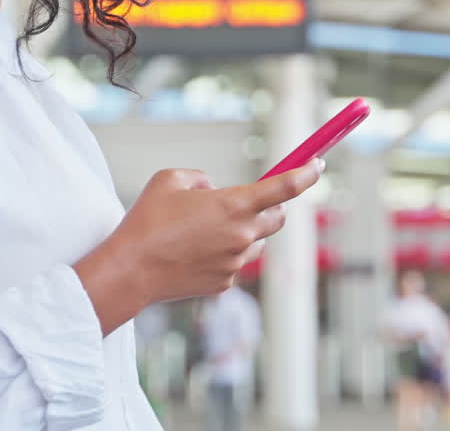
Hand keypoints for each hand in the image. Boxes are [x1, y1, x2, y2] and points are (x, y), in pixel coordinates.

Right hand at [75, 159, 322, 333]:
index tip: (317, 165)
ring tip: (208, 229)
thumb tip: (213, 190)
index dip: (306, 174)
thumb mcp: (170, 178)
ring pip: (256, 242)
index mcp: (234, 205)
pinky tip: (195, 251)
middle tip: (255, 200)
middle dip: (273, 207)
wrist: (131, 270)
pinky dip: (225, 253)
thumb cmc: (147, 220)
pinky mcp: (225, 283)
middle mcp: (242, 235)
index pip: (284, 188)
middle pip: (278, 218)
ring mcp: (235, 263)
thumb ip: (200, 178)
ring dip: (245, 231)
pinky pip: (235, 262)